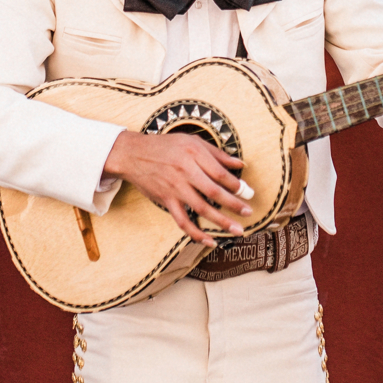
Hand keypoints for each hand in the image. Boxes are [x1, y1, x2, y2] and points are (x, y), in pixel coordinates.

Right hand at [104, 128, 251, 244]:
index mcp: (194, 154)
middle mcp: (185, 171)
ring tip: (237, 230)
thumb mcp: (192, 142)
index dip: (236, 185)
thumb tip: (240, 164)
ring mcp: (175, 188)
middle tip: (249, 212)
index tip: (248, 192)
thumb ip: (217, 154)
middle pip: (214, 191)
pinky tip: (210, 241)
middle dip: (234, 204)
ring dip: (221, 221)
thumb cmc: (165, 146)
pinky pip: (183, 221)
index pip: (220, 173)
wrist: (133, 154)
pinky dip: (196, 233)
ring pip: (201, 208)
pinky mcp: (166, 200)